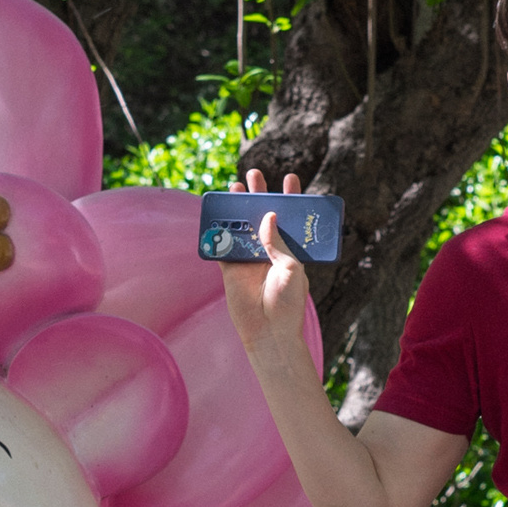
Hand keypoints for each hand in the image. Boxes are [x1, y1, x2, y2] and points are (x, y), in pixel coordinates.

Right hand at [217, 168, 313, 356]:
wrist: (268, 332)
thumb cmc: (287, 303)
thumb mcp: (291, 268)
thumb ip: (278, 242)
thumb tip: (268, 215)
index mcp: (290, 250)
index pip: (292, 219)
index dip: (291, 198)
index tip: (291, 178)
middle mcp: (270, 251)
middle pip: (264, 216)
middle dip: (260, 194)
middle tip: (255, 174)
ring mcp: (250, 259)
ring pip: (242, 226)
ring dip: (237, 207)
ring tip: (235, 186)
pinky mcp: (231, 269)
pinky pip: (223, 245)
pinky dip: (218, 231)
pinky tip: (216, 213)